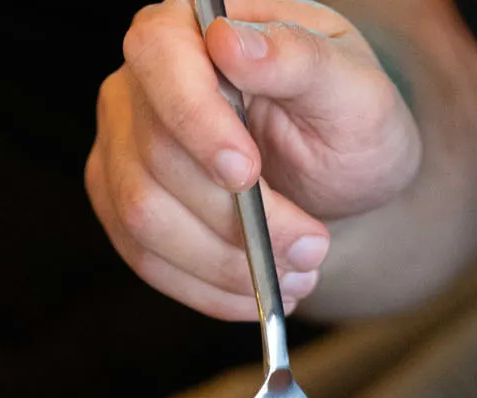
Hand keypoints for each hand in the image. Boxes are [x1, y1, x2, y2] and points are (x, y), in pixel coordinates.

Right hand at [88, 0, 421, 319]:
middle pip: (154, 156)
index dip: (195, 119)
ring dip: (224, 263)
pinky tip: (257, 291)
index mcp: (192, 26)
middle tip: (311, 248)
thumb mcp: (352, 86)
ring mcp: (124, 146)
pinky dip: (207, 288)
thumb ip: (298, 59)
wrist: (342, 168)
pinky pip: (146, 258)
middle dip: (235, 219)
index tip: (247, 173)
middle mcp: (142, 82)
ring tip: (296, 276)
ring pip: (143, 217)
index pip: (159, 56)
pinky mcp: (124, 205)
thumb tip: (231, 41)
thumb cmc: (348, 113)